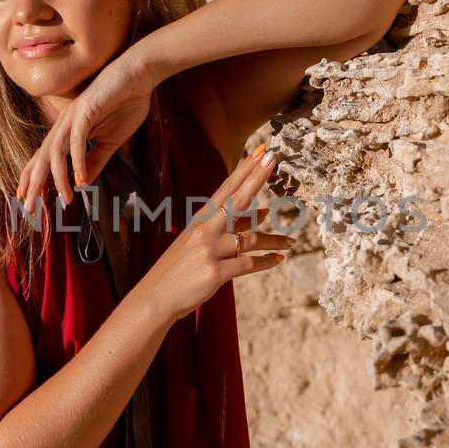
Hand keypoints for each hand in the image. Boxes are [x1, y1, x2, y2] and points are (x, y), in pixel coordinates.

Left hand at [17, 46, 154, 212]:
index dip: (34, 178)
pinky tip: (80, 178)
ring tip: (65, 199)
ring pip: (57, 152)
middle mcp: (65, 124)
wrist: (139, 76)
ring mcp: (73, 117)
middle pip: (43, 158)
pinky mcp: (86, 110)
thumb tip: (82, 182)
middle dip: (34, 183)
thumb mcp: (111, 141)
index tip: (28, 200)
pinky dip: (77, 160)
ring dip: (58, 177)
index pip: (45, 158)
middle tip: (29, 208)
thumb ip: (95, 160)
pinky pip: (77, 140)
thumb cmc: (125, 104)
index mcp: (68, 132)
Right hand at [141, 146, 292, 324]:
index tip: (262, 151)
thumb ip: (231, 226)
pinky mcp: (215, 272)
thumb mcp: (201, 241)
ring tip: (291, 242)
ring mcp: (210, 250)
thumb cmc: (181, 267)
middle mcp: (206, 229)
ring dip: (275, 240)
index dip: (245, 169)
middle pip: (237, 200)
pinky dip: (266, 262)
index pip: (227, 188)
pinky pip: (248, 264)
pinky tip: (278, 260)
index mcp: (201, 219)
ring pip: (251, 239)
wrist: (157, 296)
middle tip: (275, 159)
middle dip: (257, 178)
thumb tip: (263, 211)